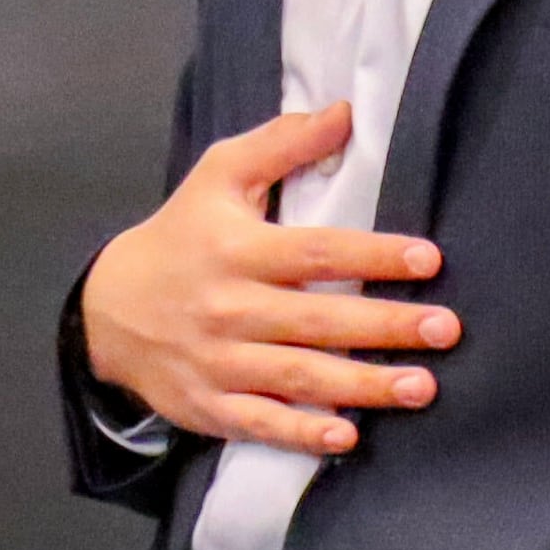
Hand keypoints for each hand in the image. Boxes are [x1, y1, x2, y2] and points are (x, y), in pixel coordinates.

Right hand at [76, 100, 455, 457]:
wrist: (105, 310)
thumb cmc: (178, 237)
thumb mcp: (217, 176)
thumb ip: (281, 144)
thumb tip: (344, 114)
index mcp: (237, 250)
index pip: (316, 251)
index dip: (373, 256)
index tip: (427, 259)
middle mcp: (229, 308)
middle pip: (318, 320)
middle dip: (385, 326)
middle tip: (445, 329)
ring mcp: (218, 362)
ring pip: (299, 377)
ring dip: (363, 385)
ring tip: (422, 387)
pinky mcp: (208, 406)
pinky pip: (260, 424)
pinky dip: (302, 433)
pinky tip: (347, 435)